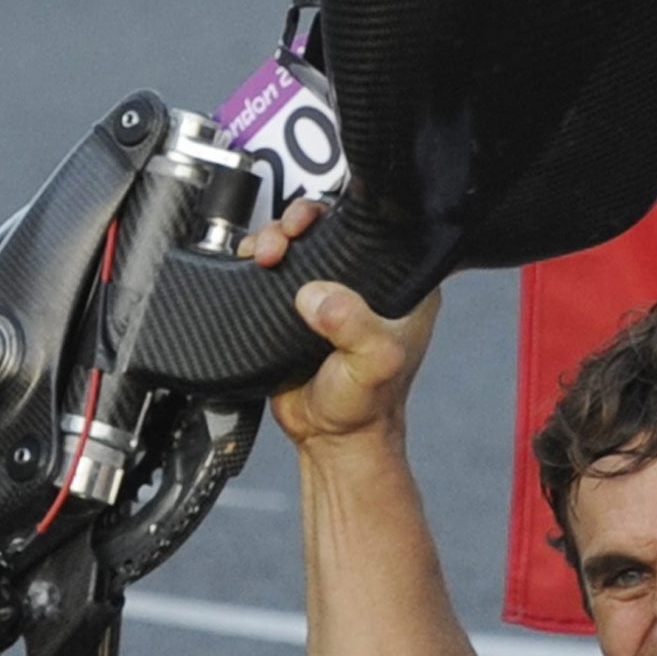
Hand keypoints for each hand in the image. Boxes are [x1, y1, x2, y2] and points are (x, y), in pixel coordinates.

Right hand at [241, 192, 438, 447]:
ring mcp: (330, 294)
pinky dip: (258, 262)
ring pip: (299, 244)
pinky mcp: (297, 308)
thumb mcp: (373, 362)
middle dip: (300, 222)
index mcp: (402, 285)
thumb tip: (317, 297)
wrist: (331, 439)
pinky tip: (254, 266)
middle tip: (284, 238)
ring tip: (265, 254)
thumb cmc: (365, 407)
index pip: (375, 230)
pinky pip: (276, 271)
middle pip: (330, 228)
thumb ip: (352, 326)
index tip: (318, 223)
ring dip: (275, 238)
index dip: (345, 215)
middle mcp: (366, 283)